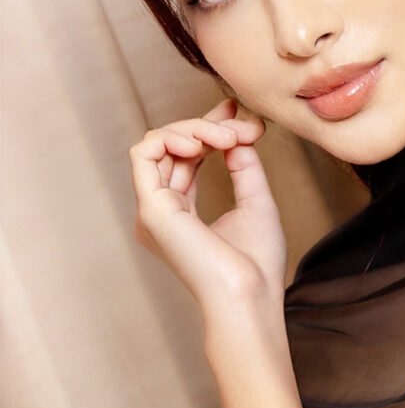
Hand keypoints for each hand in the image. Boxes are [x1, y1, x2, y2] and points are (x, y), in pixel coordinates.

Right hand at [128, 99, 286, 334]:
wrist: (249, 296)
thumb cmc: (257, 265)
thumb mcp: (256, 202)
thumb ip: (243, 165)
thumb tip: (236, 132)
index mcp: (180, 214)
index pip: (185, 157)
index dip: (207, 127)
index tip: (236, 111)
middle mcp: (161, 211)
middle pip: (172, 148)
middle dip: (207, 124)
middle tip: (242, 124)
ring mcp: (151, 210)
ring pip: (158, 144)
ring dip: (196, 130)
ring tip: (228, 137)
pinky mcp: (150, 209)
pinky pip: (144, 153)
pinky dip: (173, 138)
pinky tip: (204, 143)